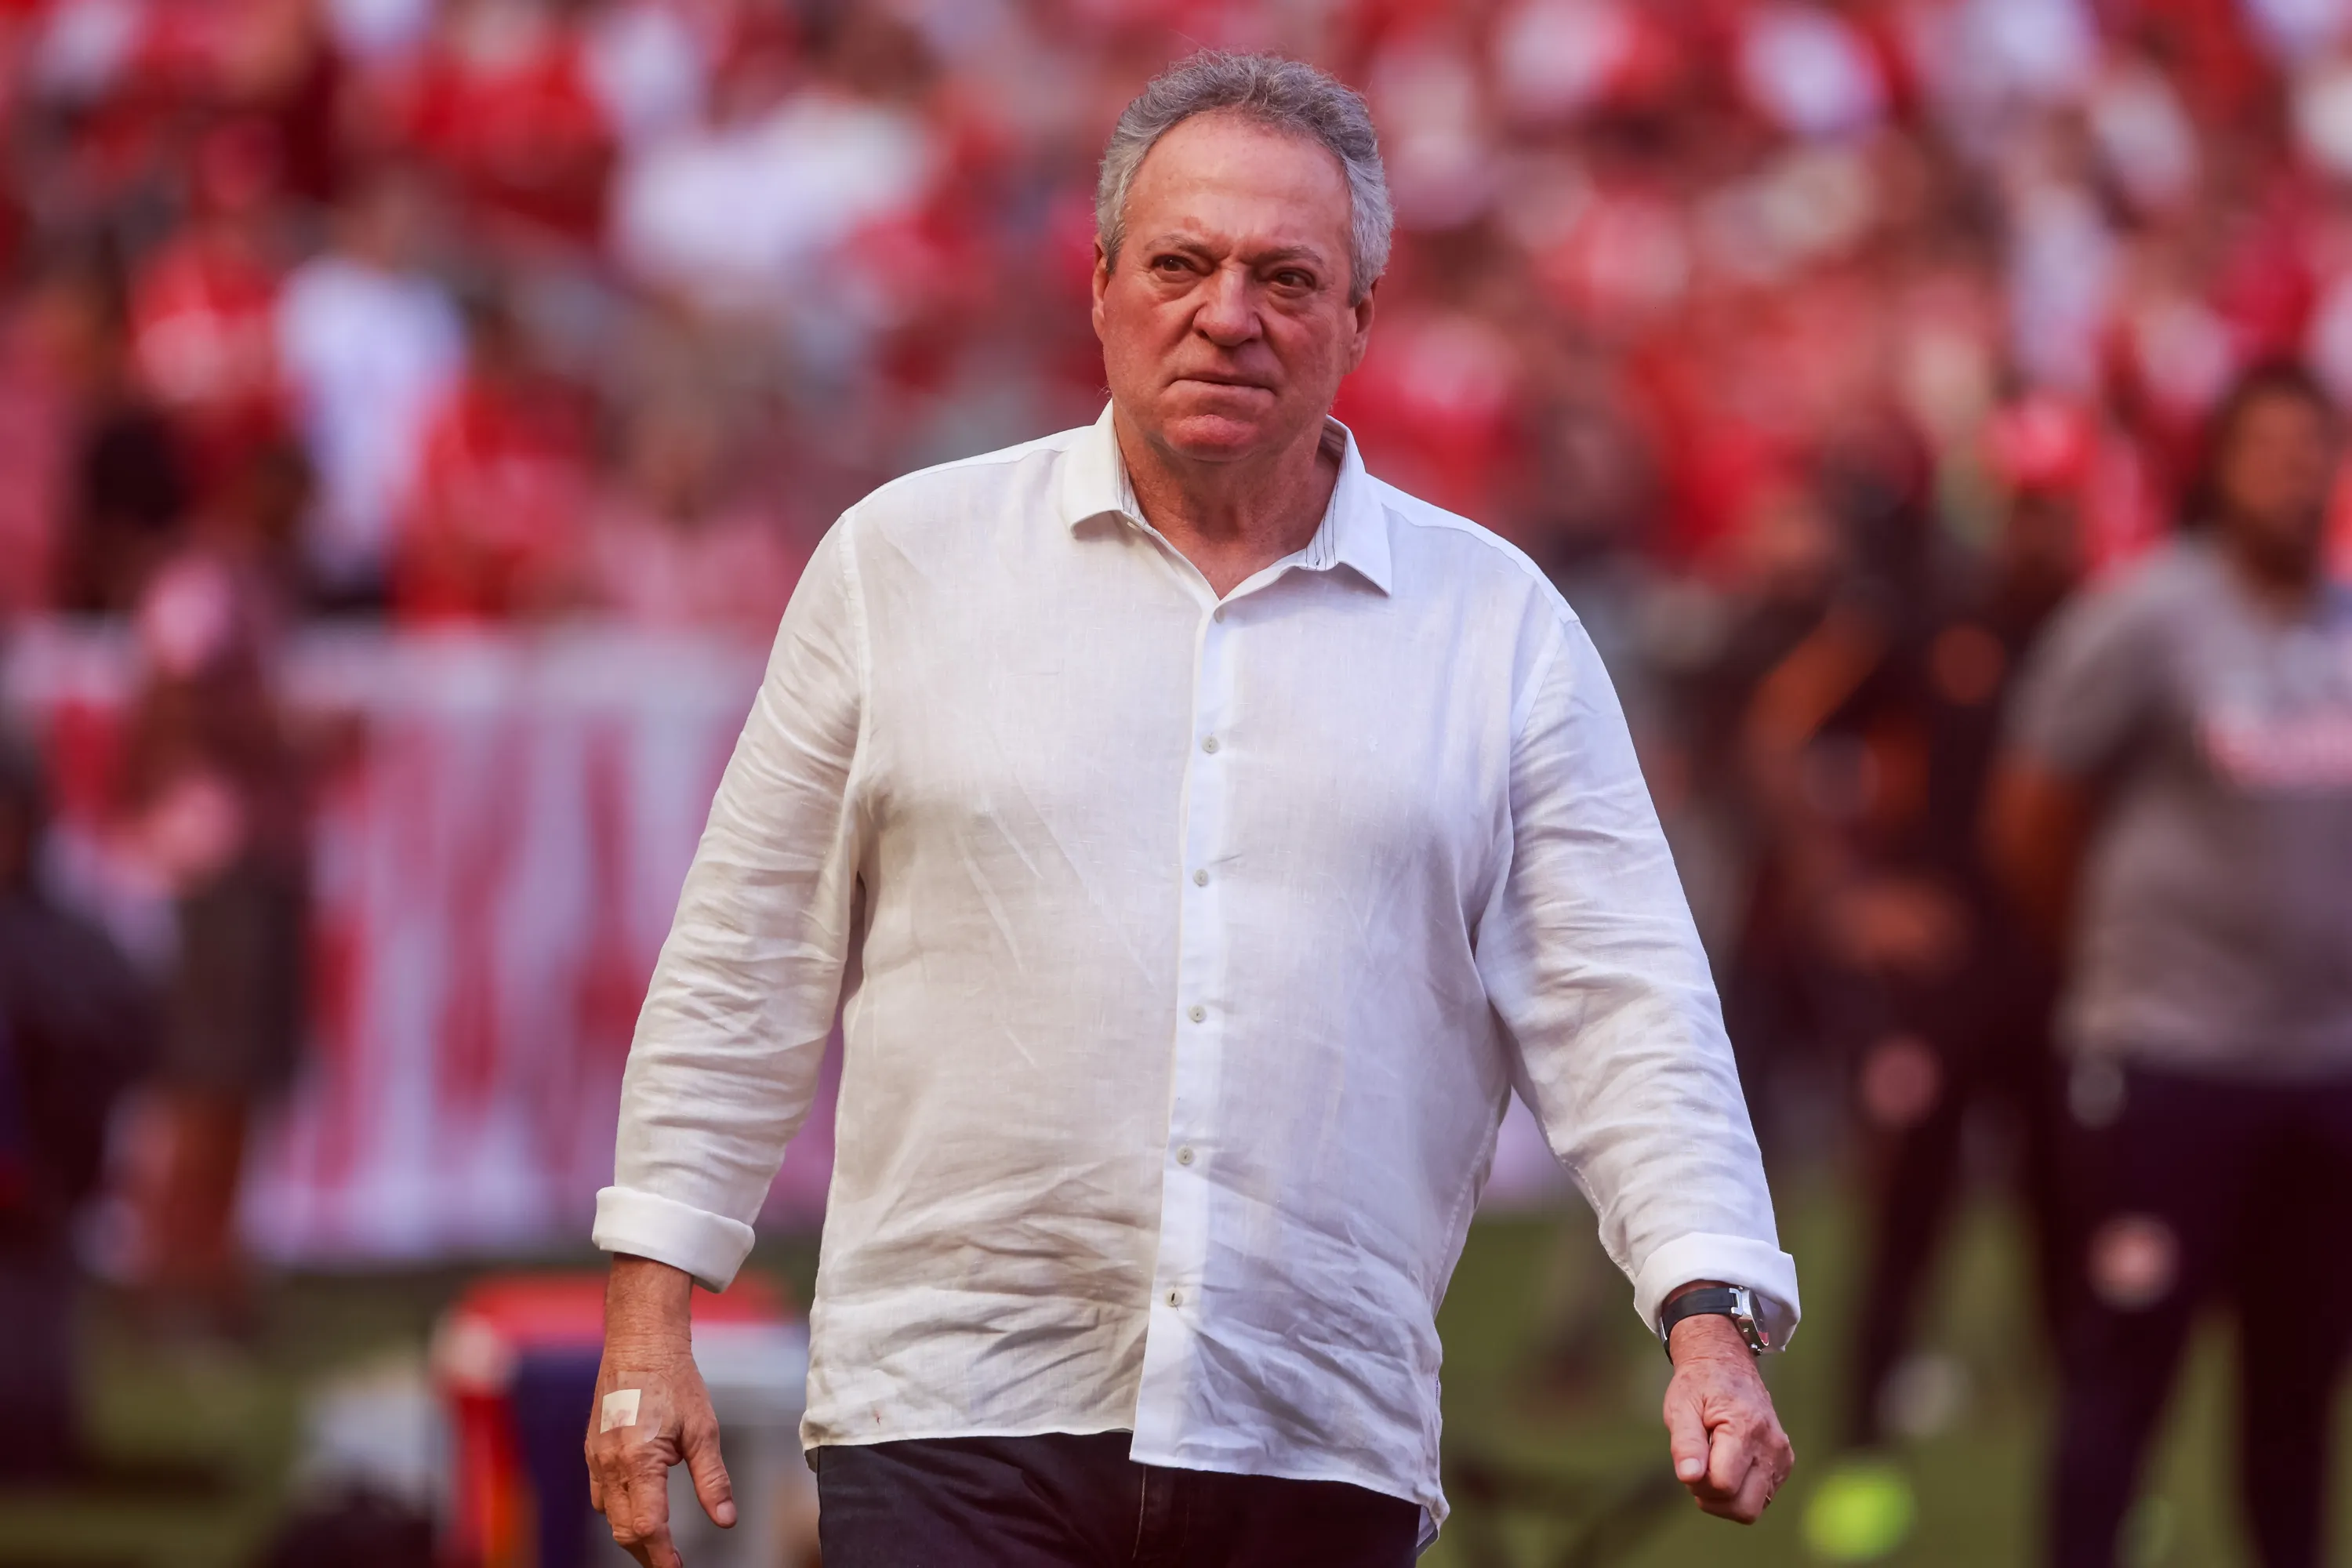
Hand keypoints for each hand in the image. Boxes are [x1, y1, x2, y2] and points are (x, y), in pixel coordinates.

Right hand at [587, 1257, 735, 1566]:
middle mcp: (610, 1464)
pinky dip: (620, 1511)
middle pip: (624, 1530)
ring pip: (610, 1516)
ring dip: (632, 1534)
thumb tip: (726, 1520)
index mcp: (639, 1460)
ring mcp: (596, 1458)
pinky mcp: (591, 1451)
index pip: (648, 1527)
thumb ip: (713, 1480)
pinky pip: (601, 1495)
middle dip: (648, 1553)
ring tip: (659, 1545)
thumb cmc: (675, 1381)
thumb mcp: (704, 1430)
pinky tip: (639, 1509)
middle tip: (671, 1563)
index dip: (663, 1556)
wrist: (640, 1344)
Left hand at [1662, 1313, 1794, 1522]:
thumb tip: (1689, 1478)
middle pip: (1743, 1508)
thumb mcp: (1681, 1407)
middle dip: (1713, 1498)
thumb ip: (1685, 1444)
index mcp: (1745, 1428)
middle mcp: (1772, 1446)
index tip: (1689, 1461)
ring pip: (1753, 1509)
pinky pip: (1760, 1499)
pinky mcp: (1784, 1465)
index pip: (1723, 1485)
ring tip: (1712, 1465)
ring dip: (1726, 1499)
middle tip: (1699, 1468)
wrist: (1727, 1365)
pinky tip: (1728, 1466)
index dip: (1698, 1483)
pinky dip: (1739, 1493)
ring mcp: (1782, 1457)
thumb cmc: (1700, 1385)